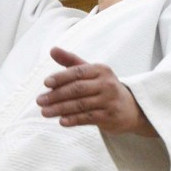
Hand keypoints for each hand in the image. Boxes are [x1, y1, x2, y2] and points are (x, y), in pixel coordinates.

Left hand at [36, 47, 157, 136]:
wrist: (130, 108)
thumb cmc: (103, 86)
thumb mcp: (90, 72)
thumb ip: (71, 61)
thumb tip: (52, 49)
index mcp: (100, 69)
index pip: (77, 72)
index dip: (61, 77)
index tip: (45, 83)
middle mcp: (107, 83)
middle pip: (77, 89)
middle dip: (56, 95)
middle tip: (39, 101)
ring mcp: (109, 100)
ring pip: (80, 105)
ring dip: (60, 109)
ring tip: (45, 112)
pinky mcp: (110, 116)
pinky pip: (88, 118)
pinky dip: (73, 119)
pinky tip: (61, 121)